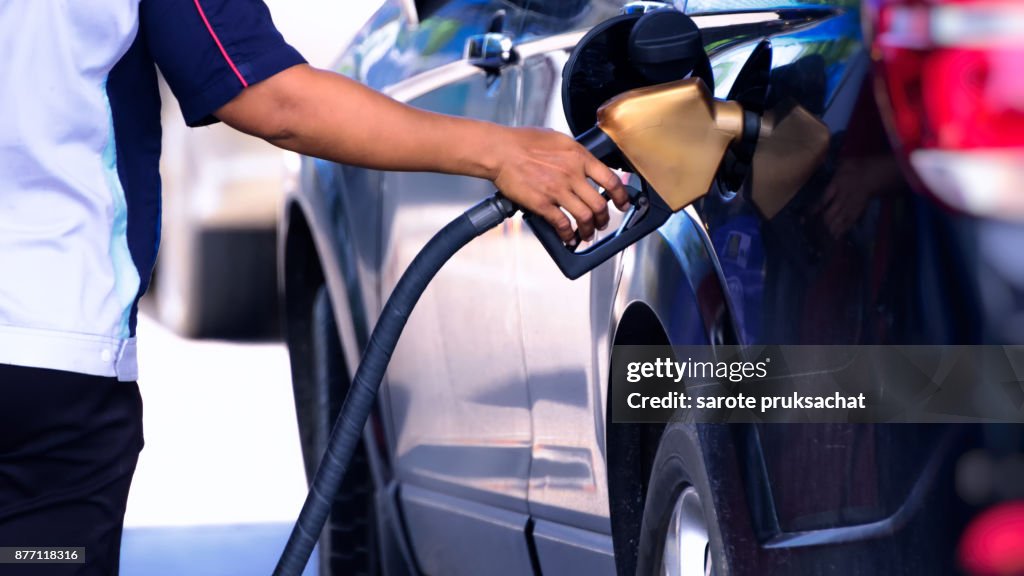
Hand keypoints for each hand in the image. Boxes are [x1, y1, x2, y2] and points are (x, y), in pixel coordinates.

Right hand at [490, 127, 627, 242]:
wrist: (500, 151)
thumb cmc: (523, 141)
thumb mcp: (558, 139)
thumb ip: (574, 152)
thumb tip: (583, 162)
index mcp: (579, 156)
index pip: (611, 180)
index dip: (620, 196)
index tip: (622, 203)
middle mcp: (572, 174)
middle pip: (599, 204)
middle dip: (604, 218)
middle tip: (602, 223)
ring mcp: (558, 190)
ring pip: (585, 217)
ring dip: (589, 230)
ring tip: (587, 234)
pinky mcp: (543, 203)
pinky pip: (562, 224)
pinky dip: (568, 234)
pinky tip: (568, 237)